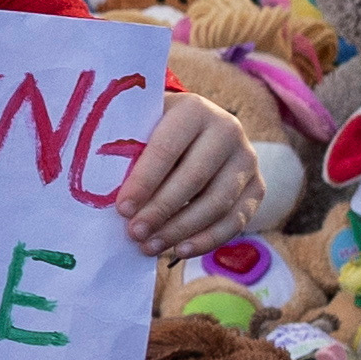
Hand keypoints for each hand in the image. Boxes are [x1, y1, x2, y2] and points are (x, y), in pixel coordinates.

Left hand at [115, 104, 265, 257]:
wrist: (198, 131)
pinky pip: (235, 221)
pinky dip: (206, 240)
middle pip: (194, 178)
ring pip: (216, 203)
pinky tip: (179, 250)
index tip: (122, 209)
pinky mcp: (258, 187)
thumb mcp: (142, 127)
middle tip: (134, 233)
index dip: (144, 181)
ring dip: (180, 230)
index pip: (167, 148)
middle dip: (161, 210)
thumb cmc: (157, 131)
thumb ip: (127, 148)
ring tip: (149, 246)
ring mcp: (247, 159)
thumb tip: (102, 188)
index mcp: (194, 109)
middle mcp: (228, 130)